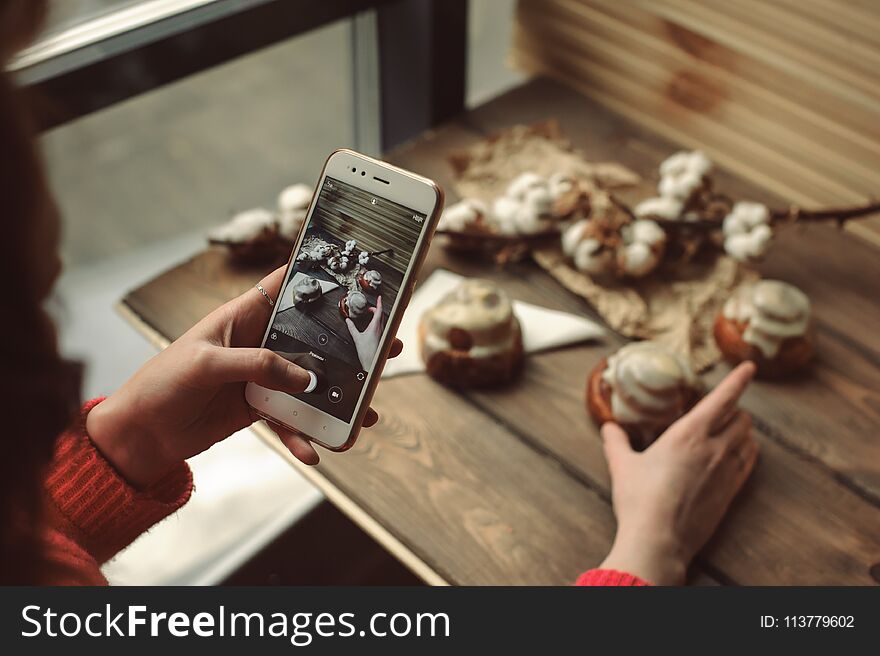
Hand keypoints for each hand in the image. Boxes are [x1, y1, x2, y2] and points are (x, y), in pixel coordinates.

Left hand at [86, 266, 402, 487]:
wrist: (141, 436)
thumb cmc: (162, 384)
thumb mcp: (206, 365)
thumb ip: (257, 365)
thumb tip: (306, 377)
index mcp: (243, 317)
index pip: (285, 286)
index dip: (318, 276)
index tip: (357, 274)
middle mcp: (259, 343)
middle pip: (313, 337)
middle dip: (350, 342)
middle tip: (386, 344)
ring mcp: (263, 377)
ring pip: (311, 381)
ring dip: (339, 395)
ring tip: (369, 407)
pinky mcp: (260, 408)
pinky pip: (292, 420)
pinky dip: (305, 436)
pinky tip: (318, 451)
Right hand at [345, 294, 384, 369]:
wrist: (371, 362)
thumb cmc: (366, 352)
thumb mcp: (356, 337)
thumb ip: (352, 327)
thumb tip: (348, 321)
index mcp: (375, 326)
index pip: (379, 311)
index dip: (379, 303)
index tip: (379, 298)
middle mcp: (381, 329)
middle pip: (381, 315)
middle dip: (376, 309)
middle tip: (369, 308)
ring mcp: (383, 333)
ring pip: (382, 320)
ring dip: (377, 315)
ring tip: (371, 314)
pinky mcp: (382, 337)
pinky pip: (382, 326)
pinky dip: (378, 322)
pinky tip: (373, 325)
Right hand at [597, 362, 758, 584]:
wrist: (659, 539)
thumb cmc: (639, 500)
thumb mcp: (621, 465)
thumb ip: (616, 442)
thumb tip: (609, 428)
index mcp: (688, 434)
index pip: (722, 399)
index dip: (737, 380)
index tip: (749, 367)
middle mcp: (713, 448)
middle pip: (741, 418)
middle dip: (736, 409)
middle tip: (727, 408)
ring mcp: (726, 471)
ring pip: (749, 439)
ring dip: (744, 430)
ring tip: (733, 429)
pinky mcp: (731, 493)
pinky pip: (749, 464)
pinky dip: (748, 453)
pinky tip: (740, 454)